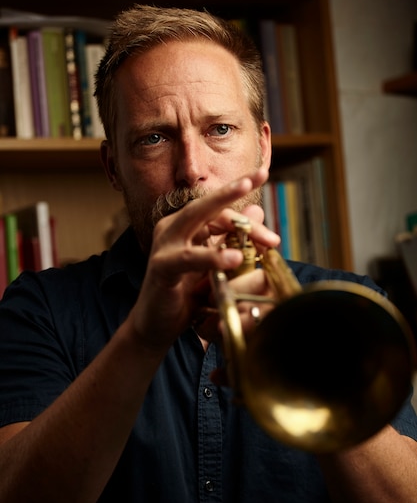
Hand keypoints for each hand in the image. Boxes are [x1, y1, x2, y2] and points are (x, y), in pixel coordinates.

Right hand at [129, 169, 279, 354]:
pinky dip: (211, 257)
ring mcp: (164, 245)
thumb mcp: (215, 265)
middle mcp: (173, 228)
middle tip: (258, 176)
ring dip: (224, 213)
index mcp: (186, 225)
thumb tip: (257, 210)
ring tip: (250, 213)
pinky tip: (233, 257)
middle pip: (207, 205)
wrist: (156, 326)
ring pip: (195, 219)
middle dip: (233, 190)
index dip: (246, 215)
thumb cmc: (185, 296)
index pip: (219, 211)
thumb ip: (232, 238)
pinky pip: (188, 257)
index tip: (272, 229)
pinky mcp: (160, 267)